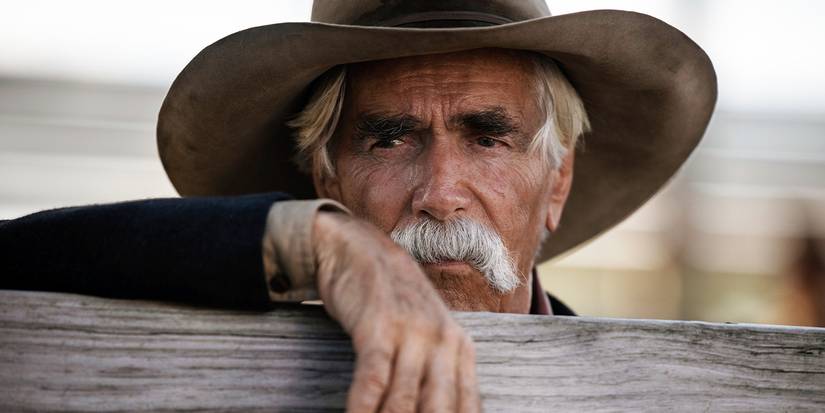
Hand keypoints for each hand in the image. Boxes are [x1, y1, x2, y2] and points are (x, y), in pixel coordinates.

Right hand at [313, 211, 480, 412]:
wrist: (358, 249)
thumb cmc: (391, 301)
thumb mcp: (424, 334)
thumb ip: (437, 374)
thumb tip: (444, 409)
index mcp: (460, 348)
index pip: (466, 409)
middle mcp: (442, 341)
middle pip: (439, 411)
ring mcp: (412, 332)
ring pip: (405, 401)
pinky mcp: (378, 325)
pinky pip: (374, 378)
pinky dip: (364, 407)